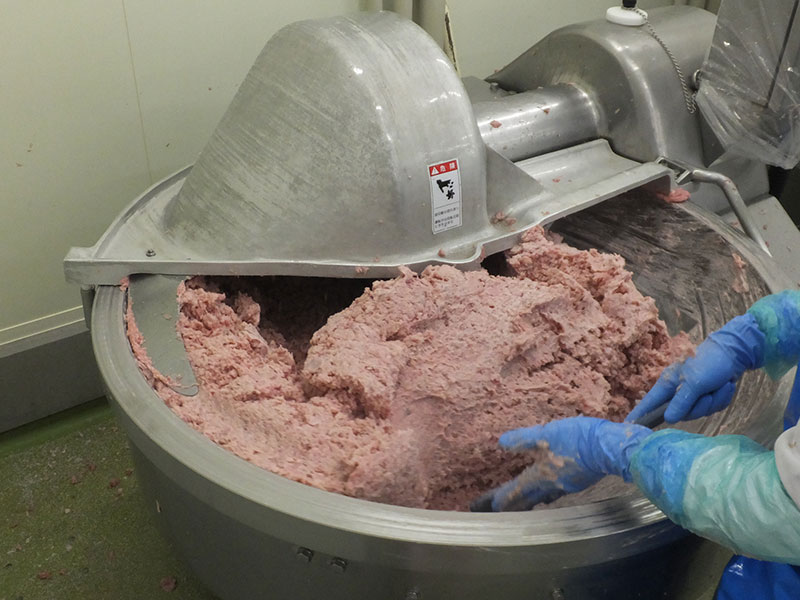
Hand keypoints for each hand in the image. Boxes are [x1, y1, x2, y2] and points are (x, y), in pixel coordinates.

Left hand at [477, 417, 651, 511]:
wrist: (610, 447)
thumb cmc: (576, 439)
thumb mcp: (545, 434)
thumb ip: (523, 439)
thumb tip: (500, 443)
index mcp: (540, 474)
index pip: (516, 489)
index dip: (502, 497)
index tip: (488, 506)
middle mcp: (552, 485)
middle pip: (528, 498)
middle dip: (514, 504)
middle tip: (500, 511)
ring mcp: (567, 485)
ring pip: (544, 496)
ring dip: (532, 501)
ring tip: (525, 504)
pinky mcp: (580, 480)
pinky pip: (558, 491)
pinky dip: (549, 493)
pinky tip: (552, 489)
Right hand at [626, 314, 764, 423]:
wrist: (735, 353)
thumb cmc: (709, 362)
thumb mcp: (694, 381)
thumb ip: (680, 401)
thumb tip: (667, 419)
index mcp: (668, 384)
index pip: (649, 403)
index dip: (639, 415)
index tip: (628, 426)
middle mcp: (677, 391)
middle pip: (681, 414)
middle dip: (698, 406)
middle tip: (707, 393)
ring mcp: (692, 396)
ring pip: (699, 412)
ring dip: (713, 400)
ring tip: (719, 385)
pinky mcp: (707, 397)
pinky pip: (712, 408)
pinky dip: (721, 398)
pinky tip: (724, 386)